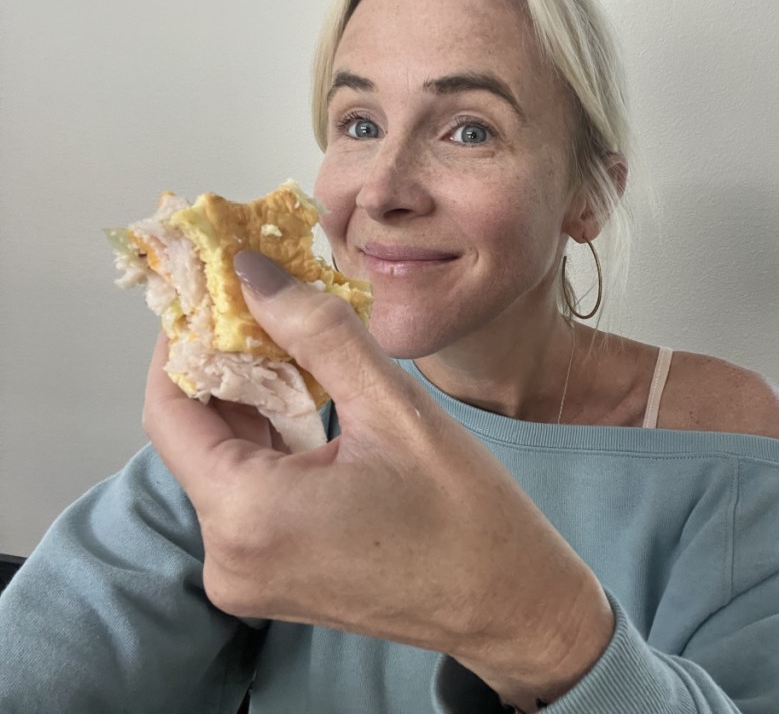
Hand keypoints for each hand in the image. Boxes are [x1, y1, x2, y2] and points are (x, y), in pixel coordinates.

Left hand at [142, 251, 612, 706]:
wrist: (510, 605)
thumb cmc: (468, 517)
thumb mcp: (396, 409)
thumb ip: (318, 331)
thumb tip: (253, 271)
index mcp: (249, 516)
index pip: (169, 409)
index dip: (182, 341)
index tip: (211, 290)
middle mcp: (229, 557)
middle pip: (195, 437)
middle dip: (224, 365)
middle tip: (262, 304)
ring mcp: (248, 576)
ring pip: (224, 463)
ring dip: (251, 403)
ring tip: (291, 346)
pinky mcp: (273, 579)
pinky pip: (249, 496)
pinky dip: (270, 445)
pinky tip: (305, 403)